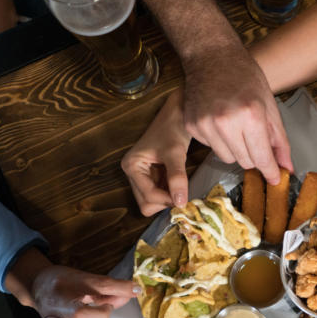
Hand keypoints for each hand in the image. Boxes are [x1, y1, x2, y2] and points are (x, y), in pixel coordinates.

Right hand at [4, 248, 138, 317]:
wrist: (38, 284)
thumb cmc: (67, 283)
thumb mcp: (88, 279)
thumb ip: (111, 288)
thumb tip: (135, 291)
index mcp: (71, 285)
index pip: (99, 285)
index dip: (120, 289)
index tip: (133, 290)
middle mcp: (58, 303)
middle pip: (77, 315)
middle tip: (105, 312)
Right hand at [121, 91, 191, 215]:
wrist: (177, 114)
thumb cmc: (173, 128)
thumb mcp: (175, 153)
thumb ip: (177, 178)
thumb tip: (181, 202)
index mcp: (132, 166)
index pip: (148, 196)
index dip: (167, 199)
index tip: (185, 197)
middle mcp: (132, 172)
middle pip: (146, 203)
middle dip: (165, 201)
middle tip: (182, 192)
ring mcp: (140, 175)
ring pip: (152, 201)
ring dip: (168, 198)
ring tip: (181, 185)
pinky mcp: (150, 175)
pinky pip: (159, 194)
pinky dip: (169, 193)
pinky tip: (178, 183)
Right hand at [182, 48, 292, 185]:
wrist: (211, 56)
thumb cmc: (244, 76)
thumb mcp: (269, 105)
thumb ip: (279, 140)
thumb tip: (286, 168)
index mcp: (251, 115)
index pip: (262, 158)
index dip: (271, 171)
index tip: (274, 179)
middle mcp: (226, 122)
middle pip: (245, 162)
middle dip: (254, 155)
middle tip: (254, 138)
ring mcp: (205, 124)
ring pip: (227, 158)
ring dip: (235, 149)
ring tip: (235, 126)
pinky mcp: (192, 125)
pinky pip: (211, 147)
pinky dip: (218, 140)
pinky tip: (219, 120)